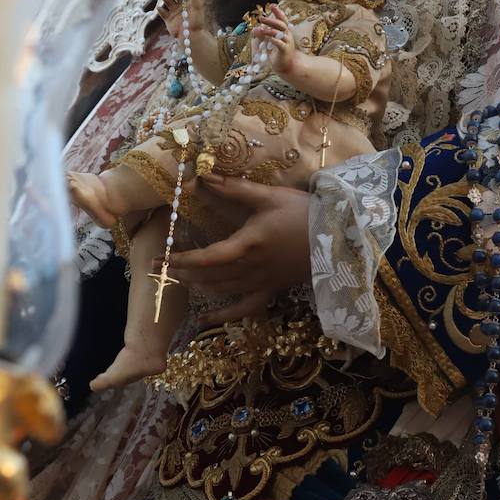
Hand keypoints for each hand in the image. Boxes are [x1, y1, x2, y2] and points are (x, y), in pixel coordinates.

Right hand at [157, 0, 203, 38]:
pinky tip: (160, 8)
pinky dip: (160, 9)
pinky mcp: (168, 18)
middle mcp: (181, 4)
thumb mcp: (198, 11)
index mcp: (189, 1)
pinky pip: (162, 12)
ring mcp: (174, 11)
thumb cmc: (197, 23)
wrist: (190, 37)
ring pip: (167, 1)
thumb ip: (196, 2)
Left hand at [161, 177, 310, 323]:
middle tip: (158, 268)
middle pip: (209, 276)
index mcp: (248, 244)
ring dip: (197, 286)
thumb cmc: (304, 214)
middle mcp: (251, 268)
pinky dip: (224, 316)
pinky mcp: (272, 290)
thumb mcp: (270, 197)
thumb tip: (205, 177)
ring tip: (178, 278)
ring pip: (222, 290)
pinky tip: (207, 322)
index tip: (161, 256)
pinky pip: (245, 309)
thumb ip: (236, 189)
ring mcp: (261, 282)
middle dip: (182, 272)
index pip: (207, 257)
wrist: (341, 239)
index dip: (182, 259)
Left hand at [252, 3, 295, 73]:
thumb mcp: (269, 42)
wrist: (287, 65)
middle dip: (271, 20)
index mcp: (285, 31)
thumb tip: (254, 29)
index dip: (278, 12)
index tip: (272, 5)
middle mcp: (287, 35)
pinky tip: (268, 39)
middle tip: (261, 18)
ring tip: (262, 29)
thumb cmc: (278, 52)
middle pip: (281, 24)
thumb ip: (263, 35)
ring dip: (270, 30)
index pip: (282, 19)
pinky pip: (280, 43)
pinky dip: (274, 40)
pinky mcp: (285, 50)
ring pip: (280, 33)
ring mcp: (287, 42)